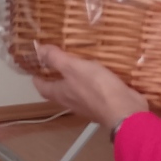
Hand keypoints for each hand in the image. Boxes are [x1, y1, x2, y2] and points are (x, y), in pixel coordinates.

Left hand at [30, 44, 147, 132]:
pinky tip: (99, 71)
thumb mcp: (73, 68)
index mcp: (60, 94)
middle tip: (57, 60)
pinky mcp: (103, 103)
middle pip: (58, 90)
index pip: (41, 86)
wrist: (124, 110)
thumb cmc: (96, 88)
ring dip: (75, 79)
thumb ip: (56, 58)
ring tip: (78, 62)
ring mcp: (88, 104)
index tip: (36, 65)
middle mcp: (71, 101)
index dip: (36, 76)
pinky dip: (93, 82)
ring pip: (76, 91)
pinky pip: (94, 91)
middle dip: (55, 77)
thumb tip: (37, 50)